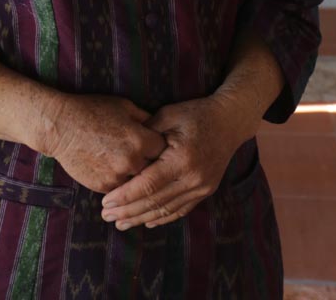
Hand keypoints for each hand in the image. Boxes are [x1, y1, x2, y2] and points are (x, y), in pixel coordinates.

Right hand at [46, 93, 166, 194]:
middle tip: (149, 159)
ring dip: (136, 176)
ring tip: (130, 165)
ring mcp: (117, 176)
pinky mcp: (103, 187)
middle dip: (152, 164)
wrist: (61, 126)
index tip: (158, 145)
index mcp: (141, 140)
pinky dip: (120, 182)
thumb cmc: (93, 110)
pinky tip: (114, 170)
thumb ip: (145, 119)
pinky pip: (120, 188)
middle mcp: (132, 161)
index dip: (162, 147)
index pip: (164, 150)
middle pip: (154, 170)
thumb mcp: (124, 106)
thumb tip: (161, 127)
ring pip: (137, 183)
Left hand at [100, 96, 240, 229]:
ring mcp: (202, 187)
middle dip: (128, 211)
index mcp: (181, 159)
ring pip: (167, 210)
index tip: (106, 202)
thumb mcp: (168, 114)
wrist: (229, 120)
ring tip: (121, 223)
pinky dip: (163, 218)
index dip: (125, 196)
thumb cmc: (195, 113)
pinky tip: (147, 222)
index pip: (148, 185)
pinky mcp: (206, 190)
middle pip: (155, 202)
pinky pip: (181, 209)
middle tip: (106, 216)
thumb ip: (146, 133)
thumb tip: (123, 150)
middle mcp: (193, 178)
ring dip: (142, 219)